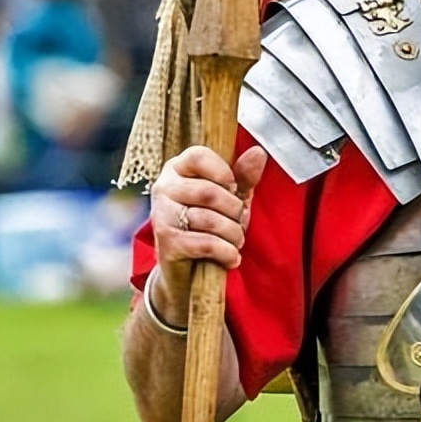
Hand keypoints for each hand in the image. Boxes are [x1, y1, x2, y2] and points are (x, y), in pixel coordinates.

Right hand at [147, 145, 266, 321]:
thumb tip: (258, 152)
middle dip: (235, 211)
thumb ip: (243, 176)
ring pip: (209, 219)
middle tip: (241, 222)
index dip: (223, 172)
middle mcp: (163, 188)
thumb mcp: (230, 198)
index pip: (198, 156)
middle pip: (209, 192)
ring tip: (236, 241)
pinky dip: (226, 252)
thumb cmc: (210, 225)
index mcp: (177, 169)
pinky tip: (231, 257)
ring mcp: (162, 215)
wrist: (187, 269)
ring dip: (234, 234)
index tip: (234, 188)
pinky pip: (206, 243)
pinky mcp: (167, 241)